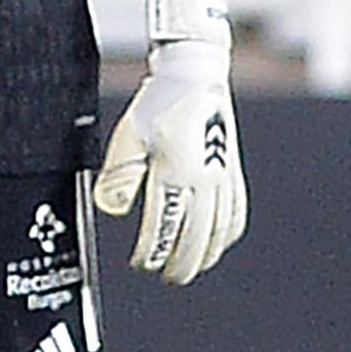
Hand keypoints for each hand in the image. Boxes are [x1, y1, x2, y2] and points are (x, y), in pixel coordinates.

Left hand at [94, 40, 246, 284]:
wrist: (194, 74)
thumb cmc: (158, 103)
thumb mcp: (127, 138)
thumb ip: (119, 177)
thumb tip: (113, 209)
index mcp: (176, 174)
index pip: (164, 228)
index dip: (153, 253)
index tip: (142, 263)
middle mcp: (205, 180)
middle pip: (196, 237)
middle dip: (180, 263)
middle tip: (166, 277)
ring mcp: (223, 177)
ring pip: (220, 230)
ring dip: (206, 254)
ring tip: (190, 268)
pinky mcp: (232, 170)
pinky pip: (237, 212)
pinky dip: (228, 234)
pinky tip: (219, 242)